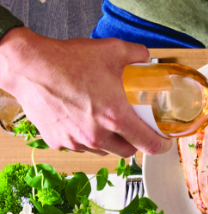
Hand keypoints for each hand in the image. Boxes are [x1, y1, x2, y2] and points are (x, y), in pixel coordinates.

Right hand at [0, 30, 166, 155]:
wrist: (27, 66)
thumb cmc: (67, 60)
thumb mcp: (111, 50)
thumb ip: (136, 55)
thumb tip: (147, 59)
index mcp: (116, 118)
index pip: (149, 146)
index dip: (161, 146)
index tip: (163, 141)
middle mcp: (97, 135)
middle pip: (127, 151)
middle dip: (134, 141)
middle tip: (132, 127)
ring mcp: (76, 141)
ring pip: (103, 150)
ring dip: (109, 141)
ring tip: (105, 122)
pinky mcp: (59, 142)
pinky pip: (79, 146)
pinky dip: (84, 138)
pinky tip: (82, 120)